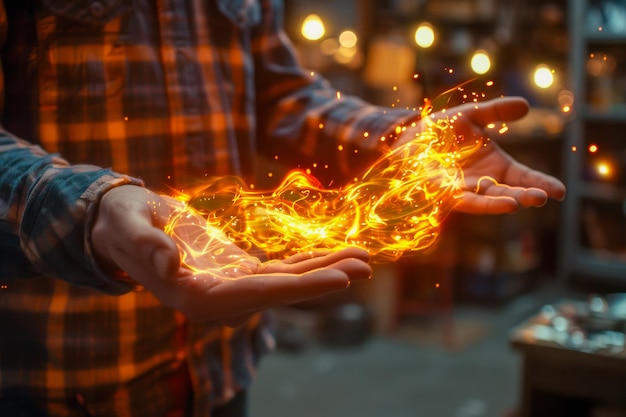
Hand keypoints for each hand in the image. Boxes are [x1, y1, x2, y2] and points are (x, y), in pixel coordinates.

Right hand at [92, 185, 371, 324]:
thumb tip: (171, 265)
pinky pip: (279, 270)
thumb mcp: (127, 225)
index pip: (254, 295)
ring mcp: (230, 287)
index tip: (339, 280)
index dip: (298, 288)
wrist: (124, 224)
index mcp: (192, 294)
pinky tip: (333, 253)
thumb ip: (146, 245)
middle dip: (324, 279)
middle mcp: (217, 299)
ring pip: (285, 282)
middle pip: (280, 292)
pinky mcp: (238, 272)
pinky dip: (307, 261)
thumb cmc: (121, 222)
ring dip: (324, 269)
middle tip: (365, 264)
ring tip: (363, 257)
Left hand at [398, 96, 565, 213]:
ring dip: (498, 203)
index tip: (560, 192)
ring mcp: (461, 189)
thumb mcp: (472, 115)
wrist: (408, 137)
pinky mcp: (439, 191)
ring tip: (516, 204)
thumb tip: (525, 106)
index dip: (540, 184)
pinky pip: (456, 197)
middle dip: (524, 196)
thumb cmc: (442, 130)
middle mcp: (482, 182)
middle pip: (507, 192)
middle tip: (542, 198)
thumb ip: (496, 111)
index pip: (523, 178)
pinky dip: (467, 200)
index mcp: (496, 166)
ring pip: (483, 200)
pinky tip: (472, 199)